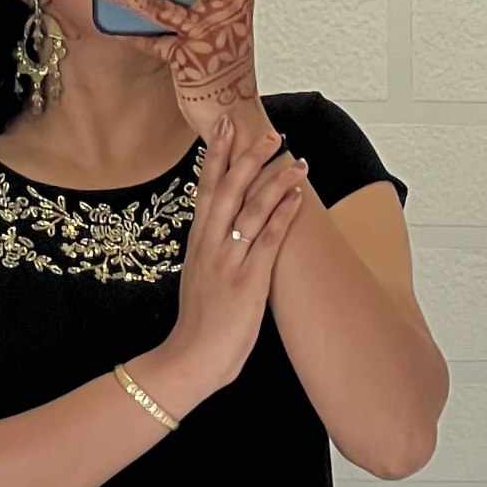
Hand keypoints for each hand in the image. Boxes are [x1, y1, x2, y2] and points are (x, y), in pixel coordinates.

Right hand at [161, 114, 309, 397]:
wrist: (189, 360)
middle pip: (228, 189)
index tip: (225, 127)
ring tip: (294, 158)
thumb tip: (228, 237)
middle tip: (268, 132)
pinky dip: (283, 215)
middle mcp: (210, 246)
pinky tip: (297, 196)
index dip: (216, 156)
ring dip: (274, 180)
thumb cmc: (198, 326)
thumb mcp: (200, 280)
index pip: (206, 189)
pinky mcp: (248, 282)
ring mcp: (228, 262)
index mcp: (198, 243)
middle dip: (248, 157)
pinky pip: (267, 240)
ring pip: (251, 209)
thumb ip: (212, 254)